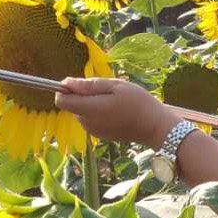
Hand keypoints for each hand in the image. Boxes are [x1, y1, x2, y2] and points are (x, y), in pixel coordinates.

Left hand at [54, 78, 177, 147]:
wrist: (156, 128)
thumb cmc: (139, 103)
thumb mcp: (116, 86)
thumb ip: (90, 85)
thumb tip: (67, 82)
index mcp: (90, 109)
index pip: (61, 100)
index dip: (66, 89)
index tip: (83, 84)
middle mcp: (87, 122)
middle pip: (73, 105)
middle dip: (84, 96)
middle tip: (108, 92)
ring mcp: (93, 131)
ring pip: (82, 111)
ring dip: (92, 104)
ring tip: (115, 101)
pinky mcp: (100, 135)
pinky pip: (91, 119)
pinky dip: (99, 113)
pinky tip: (117, 112)